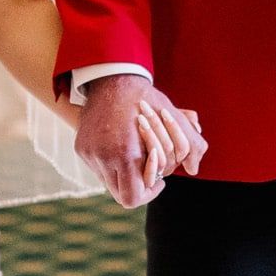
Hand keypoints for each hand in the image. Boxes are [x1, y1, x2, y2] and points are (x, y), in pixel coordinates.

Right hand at [75, 74, 206, 209]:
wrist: (110, 77)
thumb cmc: (144, 98)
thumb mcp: (173, 117)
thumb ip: (191, 144)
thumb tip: (194, 169)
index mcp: (124, 153)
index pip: (132, 198)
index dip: (149, 194)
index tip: (160, 180)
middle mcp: (102, 157)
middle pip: (121, 193)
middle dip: (138, 184)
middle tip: (150, 168)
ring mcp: (89, 154)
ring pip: (109, 182)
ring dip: (124, 173)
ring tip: (135, 153)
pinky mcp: (81, 148)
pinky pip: (98, 168)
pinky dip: (112, 162)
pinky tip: (120, 144)